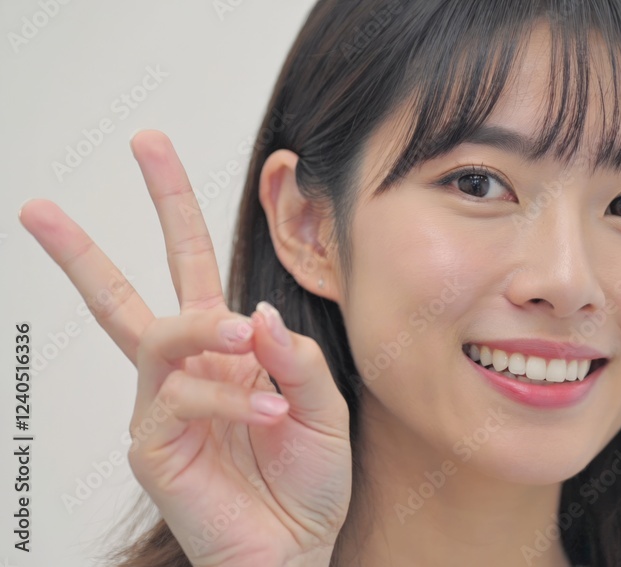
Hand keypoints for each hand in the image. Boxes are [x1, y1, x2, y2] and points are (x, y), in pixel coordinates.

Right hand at [19, 131, 350, 565]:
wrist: (297, 549)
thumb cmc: (308, 479)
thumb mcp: (324, 406)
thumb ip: (294, 356)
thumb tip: (253, 309)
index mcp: (226, 349)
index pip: (192, 266)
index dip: (172, 205)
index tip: (150, 144)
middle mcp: (186, 371)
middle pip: (127, 295)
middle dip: (85, 248)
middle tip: (41, 205)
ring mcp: (163, 407)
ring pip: (156, 336)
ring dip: (204, 328)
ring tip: (244, 338)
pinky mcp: (154, 446)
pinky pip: (179, 397)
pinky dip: (226, 395)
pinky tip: (265, 411)